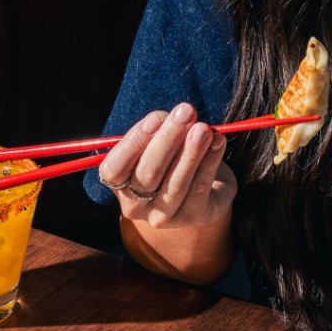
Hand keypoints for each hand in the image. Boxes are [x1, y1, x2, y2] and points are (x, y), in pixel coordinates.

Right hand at [97, 102, 236, 230]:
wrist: (206, 187)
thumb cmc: (174, 159)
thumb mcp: (159, 144)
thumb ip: (157, 132)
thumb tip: (170, 119)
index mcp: (120, 186)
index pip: (114, 170)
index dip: (133, 144)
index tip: (156, 119)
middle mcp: (136, 206)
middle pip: (147, 175)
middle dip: (167, 140)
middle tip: (185, 112)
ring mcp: (163, 217)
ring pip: (175, 184)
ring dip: (191, 152)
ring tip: (203, 128)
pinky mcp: (191, 218)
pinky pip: (199, 188)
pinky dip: (210, 162)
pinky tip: (217, 141)